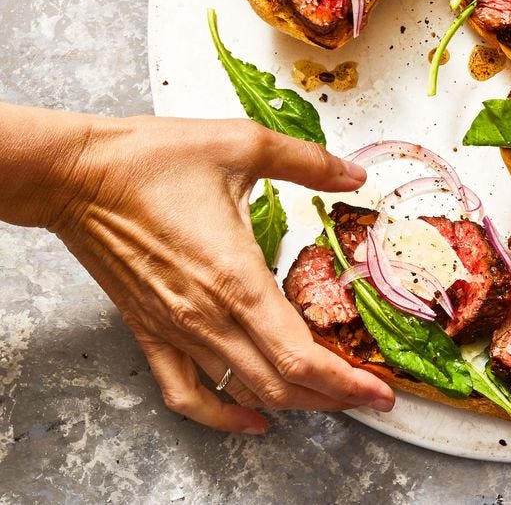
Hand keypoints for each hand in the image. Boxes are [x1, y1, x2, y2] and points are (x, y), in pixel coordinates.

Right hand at [1, 105, 394, 433]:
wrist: (79, 174)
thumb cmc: (154, 158)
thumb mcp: (244, 144)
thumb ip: (308, 162)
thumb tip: (354, 175)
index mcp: (235, 278)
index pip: (300, 356)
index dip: (345, 381)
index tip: (380, 390)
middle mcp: (207, 317)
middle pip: (281, 385)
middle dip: (333, 397)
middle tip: (372, 395)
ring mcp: (175, 330)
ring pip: (242, 392)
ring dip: (292, 403)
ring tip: (331, 399)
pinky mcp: (149, 331)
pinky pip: (185, 392)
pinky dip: (221, 415)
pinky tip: (250, 418)